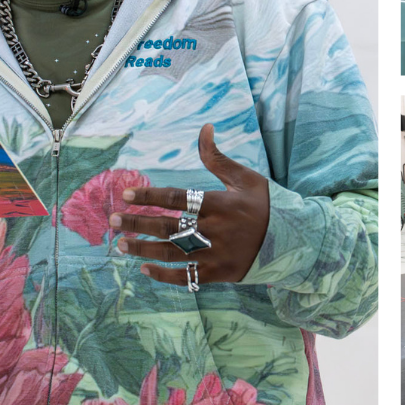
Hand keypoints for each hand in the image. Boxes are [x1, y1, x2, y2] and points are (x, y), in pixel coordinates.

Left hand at [114, 124, 271, 287]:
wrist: (291, 239)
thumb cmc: (264, 205)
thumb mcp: (245, 178)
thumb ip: (218, 158)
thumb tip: (204, 128)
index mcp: (220, 204)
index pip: (177, 198)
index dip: (149, 197)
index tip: (125, 195)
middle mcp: (216, 230)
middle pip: (168, 227)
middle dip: (137, 224)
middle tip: (112, 221)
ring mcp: (216, 254)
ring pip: (172, 253)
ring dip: (143, 249)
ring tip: (121, 245)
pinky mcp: (219, 273)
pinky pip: (186, 276)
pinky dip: (164, 274)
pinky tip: (144, 269)